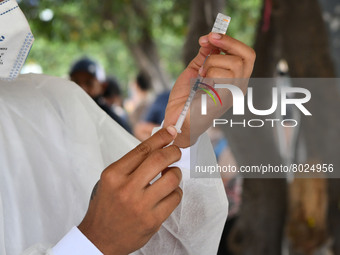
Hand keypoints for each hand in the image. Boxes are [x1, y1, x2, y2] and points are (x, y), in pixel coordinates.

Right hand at [78, 126, 181, 254]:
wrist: (100, 238)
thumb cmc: (107, 205)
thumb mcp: (111, 180)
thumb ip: (132, 164)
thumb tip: (158, 146)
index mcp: (114, 174)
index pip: (143, 149)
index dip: (161, 137)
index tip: (171, 132)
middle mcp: (126, 188)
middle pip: (159, 159)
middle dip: (173, 152)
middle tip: (176, 152)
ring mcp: (140, 205)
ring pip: (172, 178)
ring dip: (176, 172)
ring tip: (171, 175)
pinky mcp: (153, 220)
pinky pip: (175, 197)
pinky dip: (176, 191)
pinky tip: (169, 192)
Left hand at [164, 33, 255, 147]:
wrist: (176, 120)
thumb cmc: (185, 100)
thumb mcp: (194, 71)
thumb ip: (204, 57)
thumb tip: (209, 40)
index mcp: (233, 79)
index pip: (246, 55)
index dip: (230, 41)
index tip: (211, 36)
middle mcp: (238, 86)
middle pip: (248, 55)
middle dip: (227, 43)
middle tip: (208, 41)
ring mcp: (234, 93)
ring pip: (234, 63)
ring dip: (212, 62)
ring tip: (200, 74)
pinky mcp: (226, 99)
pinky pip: (224, 75)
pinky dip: (209, 73)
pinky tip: (201, 83)